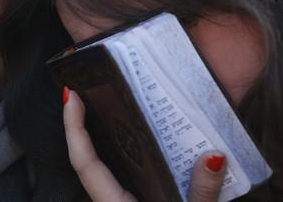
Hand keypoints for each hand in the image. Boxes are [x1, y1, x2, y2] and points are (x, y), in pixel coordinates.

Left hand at [63, 88, 226, 201]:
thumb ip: (203, 194)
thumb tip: (213, 156)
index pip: (84, 162)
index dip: (73, 128)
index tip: (68, 95)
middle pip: (86, 161)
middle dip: (81, 125)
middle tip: (85, 90)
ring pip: (100, 170)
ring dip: (100, 139)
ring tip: (108, 105)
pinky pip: (117, 178)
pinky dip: (120, 155)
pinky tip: (137, 140)